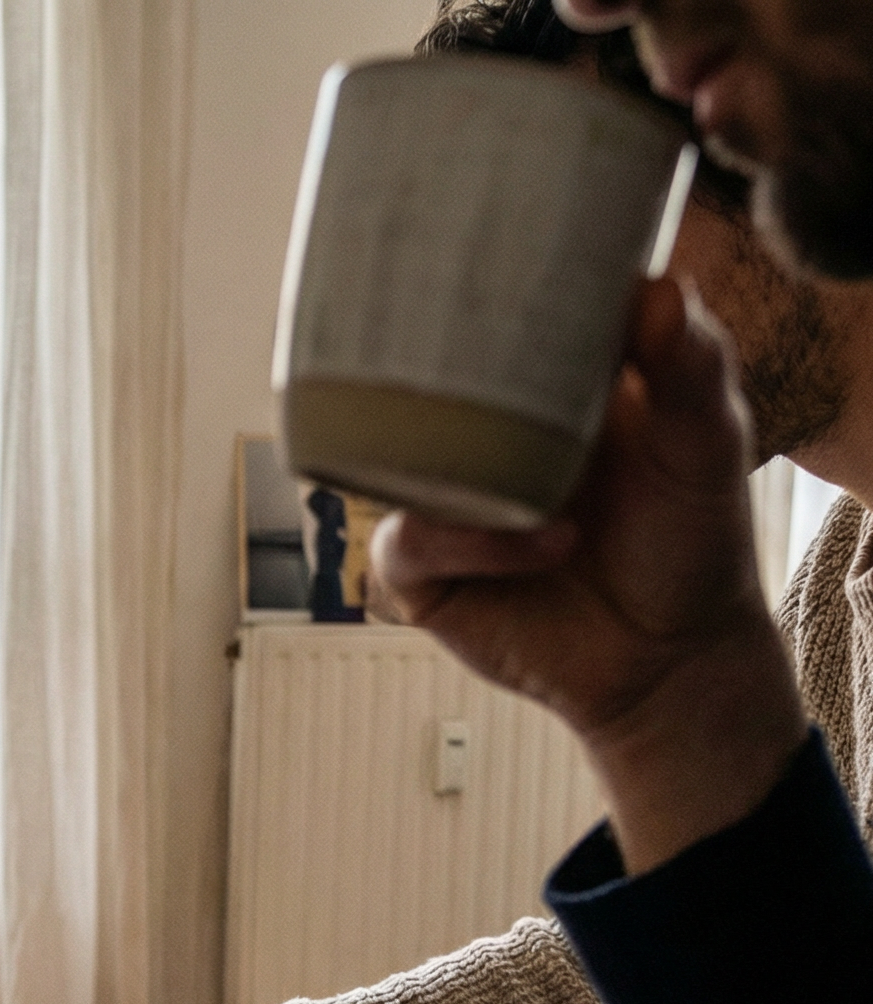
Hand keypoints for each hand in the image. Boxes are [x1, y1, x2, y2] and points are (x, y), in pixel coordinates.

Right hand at [373, 277, 806, 872]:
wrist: (665, 656)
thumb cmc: (688, 538)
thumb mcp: (706, 442)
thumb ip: (689, 366)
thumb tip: (655, 287)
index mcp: (538, 382)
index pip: (484, 315)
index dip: (478, 281)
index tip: (493, 250)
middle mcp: (477, 433)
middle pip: (414, 381)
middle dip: (429, 367)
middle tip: (474, 355)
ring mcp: (443, 499)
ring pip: (394, 461)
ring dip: (461, 471)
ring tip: (557, 501)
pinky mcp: (423, 571)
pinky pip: (407, 541)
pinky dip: (470, 543)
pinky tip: (544, 545)